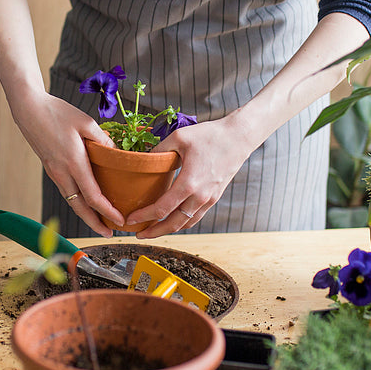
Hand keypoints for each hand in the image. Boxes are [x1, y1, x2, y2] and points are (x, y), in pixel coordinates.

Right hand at [8, 90, 124, 235]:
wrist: (28, 109)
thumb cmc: (57, 112)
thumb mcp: (86, 122)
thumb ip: (103, 140)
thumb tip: (117, 155)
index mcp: (73, 162)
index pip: (93, 196)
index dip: (107, 212)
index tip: (120, 221)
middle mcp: (62, 172)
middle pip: (79, 208)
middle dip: (95, 224)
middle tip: (109, 234)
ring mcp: (54, 172)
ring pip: (71, 201)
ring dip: (86, 214)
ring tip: (100, 222)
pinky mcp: (50, 168)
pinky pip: (66, 191)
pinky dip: (77, 202)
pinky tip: (86, 202)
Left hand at [127, 117, 254, 238]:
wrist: (239, 137)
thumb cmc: (211, 135)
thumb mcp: (179, 138)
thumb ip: (159, 150)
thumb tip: (142, 159)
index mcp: (189, 183)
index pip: (161, 209)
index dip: (143, 216)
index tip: (131, 219)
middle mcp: (200, 196)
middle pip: (173, 224)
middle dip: (154, 232)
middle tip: (138, 233)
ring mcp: (209, 199)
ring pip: (186, 223)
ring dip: (168, 230)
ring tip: (153, 230)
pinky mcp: (214, 197)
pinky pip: (196, 217)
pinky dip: (182, 222)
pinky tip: (172, 220)